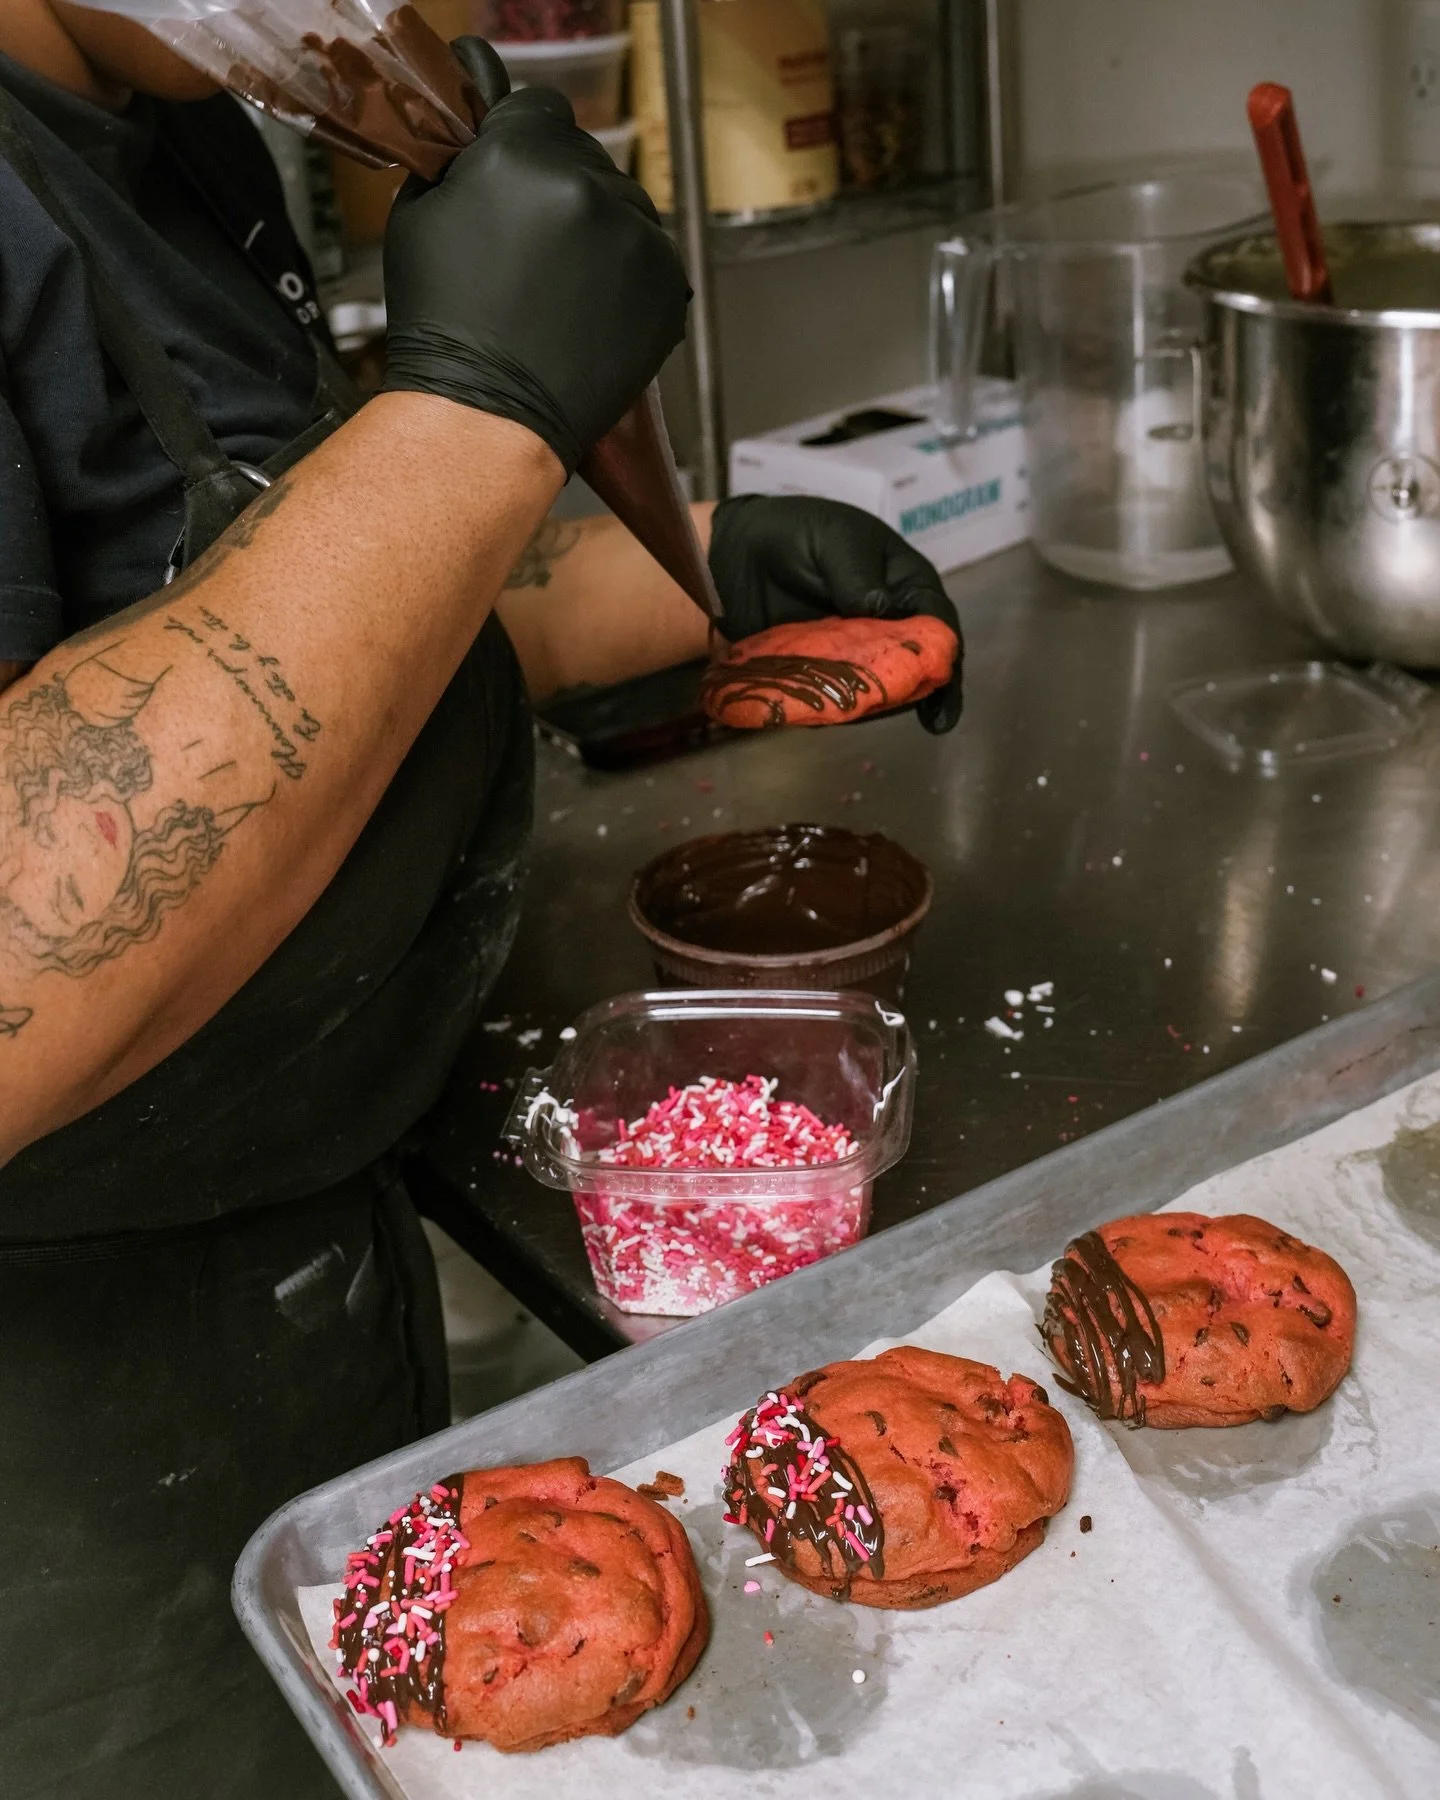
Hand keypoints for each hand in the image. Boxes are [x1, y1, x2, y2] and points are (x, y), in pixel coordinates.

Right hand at [382, 39, 689, 474]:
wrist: (487, 413)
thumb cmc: (443, 324)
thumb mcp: (420, 215)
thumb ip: (460, 160)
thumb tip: (482, 136)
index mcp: (521, 153)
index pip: (541, 107)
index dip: (527, 140)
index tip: (522, 174)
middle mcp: (586, 183)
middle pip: (587, 157)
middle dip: (564, 189)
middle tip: (537, 247)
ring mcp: (634, 234)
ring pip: (625, 207)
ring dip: (602, 232)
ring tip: (565, 287)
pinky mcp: (666, 282)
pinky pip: (652, 256)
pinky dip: (630, 277)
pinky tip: (592, 309)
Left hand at [708, 495, 963, 733]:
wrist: (730, 556)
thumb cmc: (790, 535)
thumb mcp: (832, 541)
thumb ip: (858, 576)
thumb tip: (882, 610)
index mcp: (903, 582)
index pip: (937, 619)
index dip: (947, 651)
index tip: (946, 679)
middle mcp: (888, 620)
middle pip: (919, 660)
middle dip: (926, 687)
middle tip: (934, 720)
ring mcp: (857, 650)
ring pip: (885, 684)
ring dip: (887, 702)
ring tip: (881, 713)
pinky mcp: (826, 670)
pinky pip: (844, 695)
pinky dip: (847, 707)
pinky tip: (843, 715)